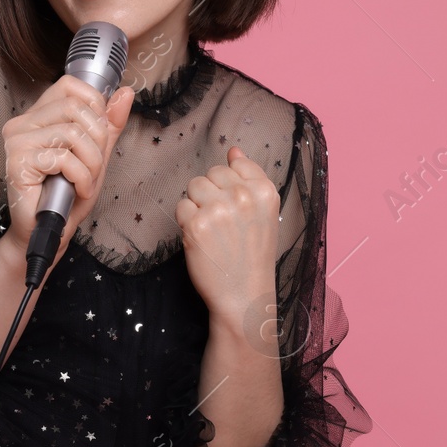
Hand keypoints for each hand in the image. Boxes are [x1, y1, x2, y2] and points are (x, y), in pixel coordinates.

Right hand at [1, 75, 134, 265]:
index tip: (97, 136)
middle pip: (74, 106)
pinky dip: (81, 177)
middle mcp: (22, 123)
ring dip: (91, 163)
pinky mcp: (17, 163)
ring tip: (86, 182)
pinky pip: (63, 158)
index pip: (70, 86)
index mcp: (37, 115)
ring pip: (72, 133)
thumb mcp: (96, 154)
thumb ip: (109, 124)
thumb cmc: (68, 195)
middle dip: (97, 139)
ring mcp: (17, 142)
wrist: (49, 232)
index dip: (94, 107)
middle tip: (94, 166)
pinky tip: (77, 189)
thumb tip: (125, 93)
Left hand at [175, 145, 280, 326]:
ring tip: (211, 229)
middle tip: (222, 222)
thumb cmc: (253, 255)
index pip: (235, 164)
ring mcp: (218, 209)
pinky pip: (181, 206)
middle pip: (211, 174)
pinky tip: (201, 238)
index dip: (230, 186)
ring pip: (193, 186)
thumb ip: (250, 178)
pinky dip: (186, 221)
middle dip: (211, 193)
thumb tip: (234, 150)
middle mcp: (243, 196)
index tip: (235, 207)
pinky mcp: (195, 224)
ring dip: (196, 205)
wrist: (243, 295)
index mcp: (265, 191)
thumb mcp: (264, 213)